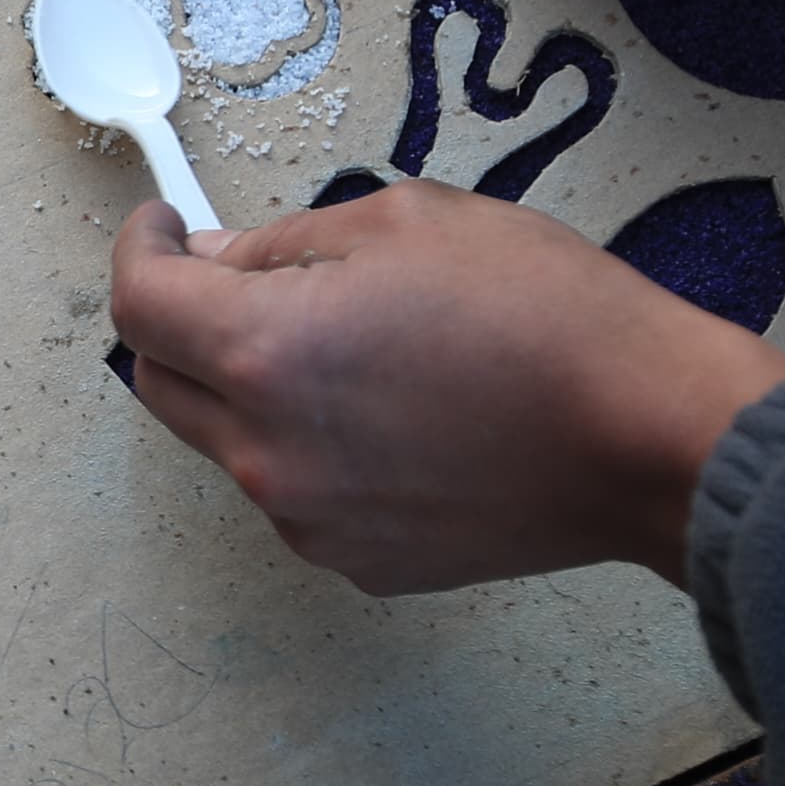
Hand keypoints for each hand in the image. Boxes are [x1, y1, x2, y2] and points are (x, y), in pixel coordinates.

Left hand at [107, 184, 784, 595]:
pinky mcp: (356, 563)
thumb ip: (285, 243)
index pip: (138, 305)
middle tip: (241, 278)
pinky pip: (294, 493)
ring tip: (352, 347)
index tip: (164, 228)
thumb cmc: (545, 314)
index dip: (140, 251)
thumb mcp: (406, 222)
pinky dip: (310, 447)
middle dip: (180, 323)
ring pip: (228, 442)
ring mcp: (308, 520)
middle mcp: (265, 453)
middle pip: (160, 382)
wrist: (646, 437)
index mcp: (264, 353)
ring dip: (252, 390)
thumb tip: (216, 258)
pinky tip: (392, 412)